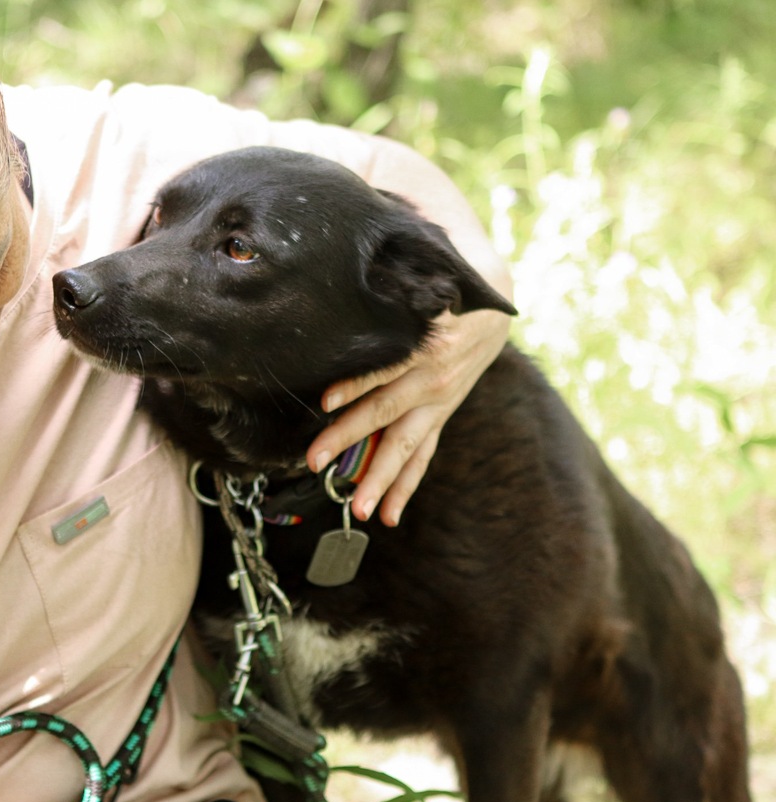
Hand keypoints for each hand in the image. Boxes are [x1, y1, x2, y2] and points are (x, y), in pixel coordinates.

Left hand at [306, 306, 510, 526]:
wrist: (491, 315)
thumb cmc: (444, 296)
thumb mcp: (426, 288)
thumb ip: (396, 294)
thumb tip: (356, 282)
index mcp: (426, 346)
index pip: (384, 368)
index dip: (355, 384)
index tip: (325, 400)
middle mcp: (431, 381)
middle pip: (383, 413)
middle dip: (347, 439)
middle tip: (314, 462)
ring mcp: (437, 404)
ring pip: (404, 446)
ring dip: (380, 480)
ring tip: (359, 510)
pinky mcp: (439, 418)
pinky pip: (422, 457)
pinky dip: (405, 486)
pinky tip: (388, 514)